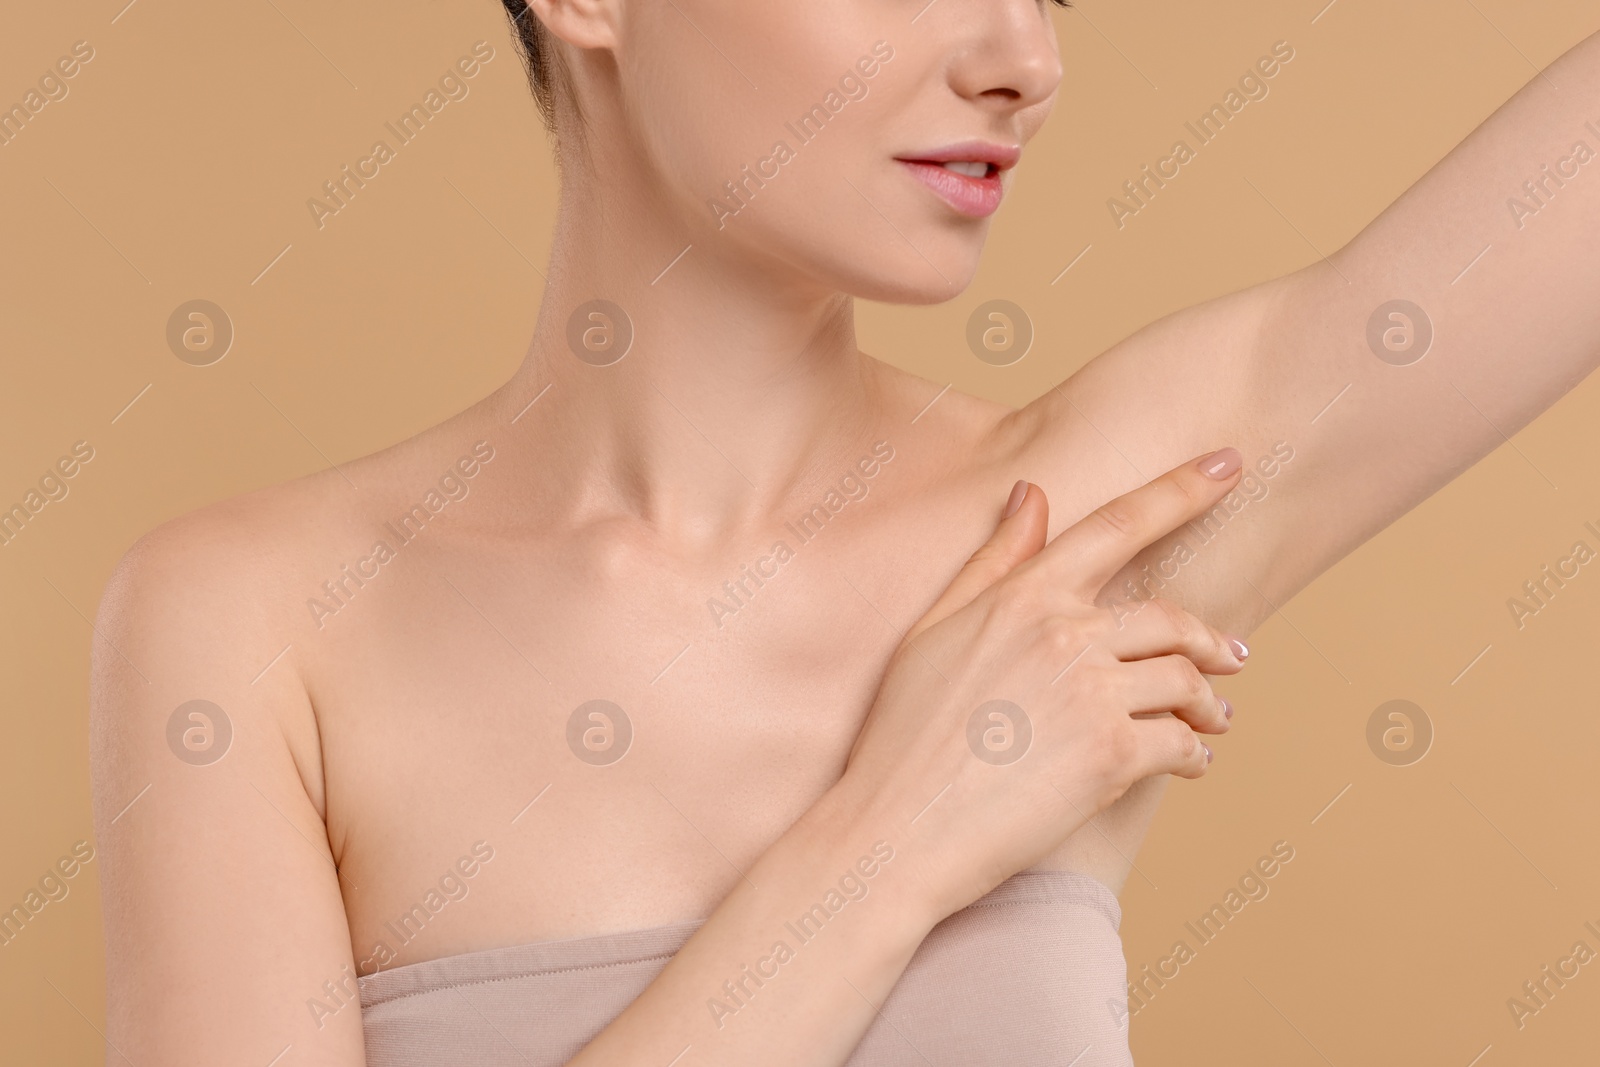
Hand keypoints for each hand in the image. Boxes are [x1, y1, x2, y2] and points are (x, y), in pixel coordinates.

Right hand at [837, 449, 1248, 916]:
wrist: (895, 828)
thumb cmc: (902, 734)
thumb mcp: (934, 630)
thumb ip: (993, 561)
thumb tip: (1033, 494)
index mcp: (1024, 595)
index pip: (1119, 524)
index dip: (1182, 488)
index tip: (1230, 462)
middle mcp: (1065, 633)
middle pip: (1169, 616)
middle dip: (1208, 637)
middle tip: (1231, 656)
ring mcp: (1092, 693)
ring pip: (1185, 679)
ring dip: (1210, 701)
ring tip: (1215, 718)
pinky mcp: (1112, 755)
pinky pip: (1182, 742)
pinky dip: (1195, 754)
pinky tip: (1190, 764)